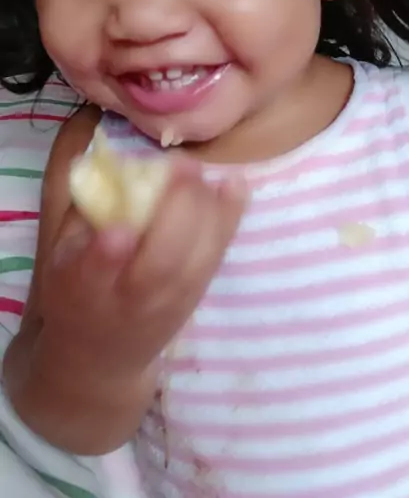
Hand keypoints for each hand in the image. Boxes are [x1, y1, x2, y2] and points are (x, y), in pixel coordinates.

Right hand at [38, 158, 246, 375]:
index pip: (95, 277)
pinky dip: (230, 217)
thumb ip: (81, 217)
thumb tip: (110, 167)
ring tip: (199, 169)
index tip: (117, 229)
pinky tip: (234, 183)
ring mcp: (173, 300)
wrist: (102, 358)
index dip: (107, 256)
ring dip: (205, 208)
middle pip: (161, 265)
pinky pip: (218, 253)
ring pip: (197, 257)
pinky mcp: (199, 293)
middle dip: (175, 212)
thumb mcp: (58, 260)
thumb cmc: (75, 296)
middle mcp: (133, 301)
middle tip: (180, 165)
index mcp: (84, 292)